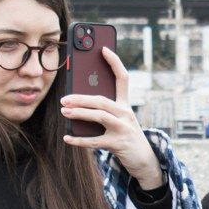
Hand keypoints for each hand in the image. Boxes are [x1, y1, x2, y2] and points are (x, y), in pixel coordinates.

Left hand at [61, 48, 162, 189]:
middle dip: (81, 98)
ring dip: (80, 113)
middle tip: (63, 98)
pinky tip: (67, 138)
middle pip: (102, 100)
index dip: (114, 62)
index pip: (122, 78)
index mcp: (125, 104)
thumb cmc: (125, 135)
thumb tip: (76, 103)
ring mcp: (123, 129)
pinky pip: (95, 141)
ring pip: (99, 116)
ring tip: (64, 111)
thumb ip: (103, 109)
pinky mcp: (118, 144)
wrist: (144, 159)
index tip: (103, 49)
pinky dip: (79, 140)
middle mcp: (126, 114)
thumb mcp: (118, 119)